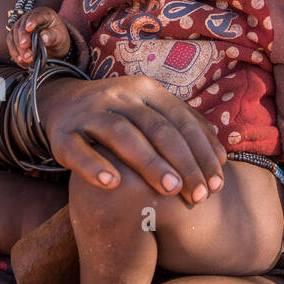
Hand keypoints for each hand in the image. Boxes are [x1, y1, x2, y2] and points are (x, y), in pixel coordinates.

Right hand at [7, 7, 71, 65]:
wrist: (53, 45)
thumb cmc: (57, 38)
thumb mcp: (59, 37)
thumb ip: (52, 36)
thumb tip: (44, 38)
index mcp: (43, 14)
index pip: (36, 15)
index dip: (32, 21)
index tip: (29, 28)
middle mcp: (29, 18)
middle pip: (21, 26)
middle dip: (22, 38)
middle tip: (25, 47)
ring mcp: (20, 27)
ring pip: (13, 36)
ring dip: (18, 48)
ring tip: (25, 58)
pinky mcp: (14, 37)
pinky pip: (11, 44)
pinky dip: (15, 53)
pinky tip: (21, 60)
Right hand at [36, 73, 226, 202]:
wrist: (63, 104)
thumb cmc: (121, 117)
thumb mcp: (151, 113)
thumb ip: (185, 129)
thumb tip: (222, 155)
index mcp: (146, 90)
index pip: (181, 120)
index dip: (202, 152)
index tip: (217, 184)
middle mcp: (118, 95)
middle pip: (157, 128)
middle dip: (183, 162)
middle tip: (199, 194)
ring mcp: (88, 112)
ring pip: (121, 134)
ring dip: (149, 162)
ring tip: (170, 189)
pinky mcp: (62, 133)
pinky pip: (78, 149)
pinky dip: (94, 166)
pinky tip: (113, 185)